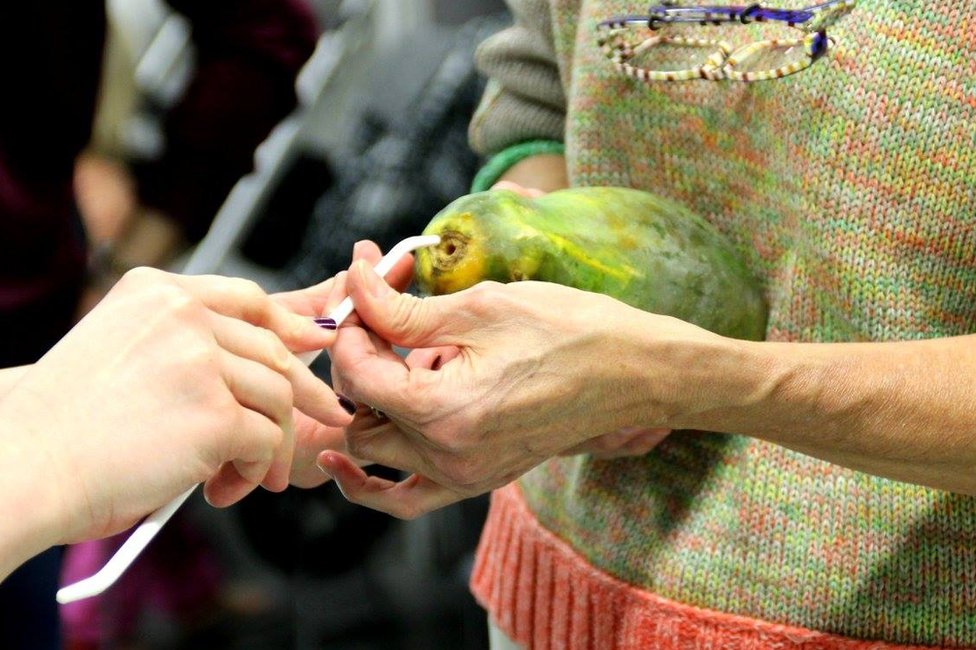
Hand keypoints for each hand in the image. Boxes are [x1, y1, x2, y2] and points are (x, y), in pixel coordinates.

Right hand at [0, 267, 353, 550]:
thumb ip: (189, 346)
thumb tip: (270, 359)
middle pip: (274, 350)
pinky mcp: (215, 414)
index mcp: (157, 293)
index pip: (248, 299)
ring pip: (276, 398)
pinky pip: (265, 440)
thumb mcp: (127, 355)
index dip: (291, 324)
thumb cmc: (69, 423)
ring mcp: (202, 362)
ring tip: (244, 477)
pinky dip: (254, 470)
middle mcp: (183, 316)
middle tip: (326, 416)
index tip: (317, 342)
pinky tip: (222, 488)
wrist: (24, 464)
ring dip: (270, 445)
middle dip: (302, 392)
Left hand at [322, 262, 710, 518]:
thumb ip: (405, 308)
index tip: (364, 291)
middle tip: (375, 318)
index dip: (350, 327)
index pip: (356, 374)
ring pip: (375, 451)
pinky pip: (407, 497)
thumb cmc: (569, 331)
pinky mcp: (477, 479)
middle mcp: (448, 456)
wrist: (632, 373)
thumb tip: (354, 283)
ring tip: (386, 359)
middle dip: (354, 361)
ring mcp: (464, 476)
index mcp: (444, 412)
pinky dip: (373, 480)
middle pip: (358, 414)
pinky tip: (343, 458)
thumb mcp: (482, 307)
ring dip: (366, 405)